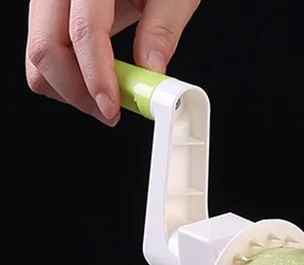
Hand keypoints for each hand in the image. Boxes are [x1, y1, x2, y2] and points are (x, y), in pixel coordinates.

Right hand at [25, 0, 200, 125]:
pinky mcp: (51, 11)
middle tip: (110, 111)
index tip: (111, 107)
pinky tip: (97, 78)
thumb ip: (162, 29)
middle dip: (76, 91)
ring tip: (108, 95)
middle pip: (45, 47)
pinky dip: (68, 74)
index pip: (83, 31)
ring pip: (39, 54)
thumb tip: (152, 70)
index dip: (95, 76)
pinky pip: (46, 49)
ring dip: (70, 87)